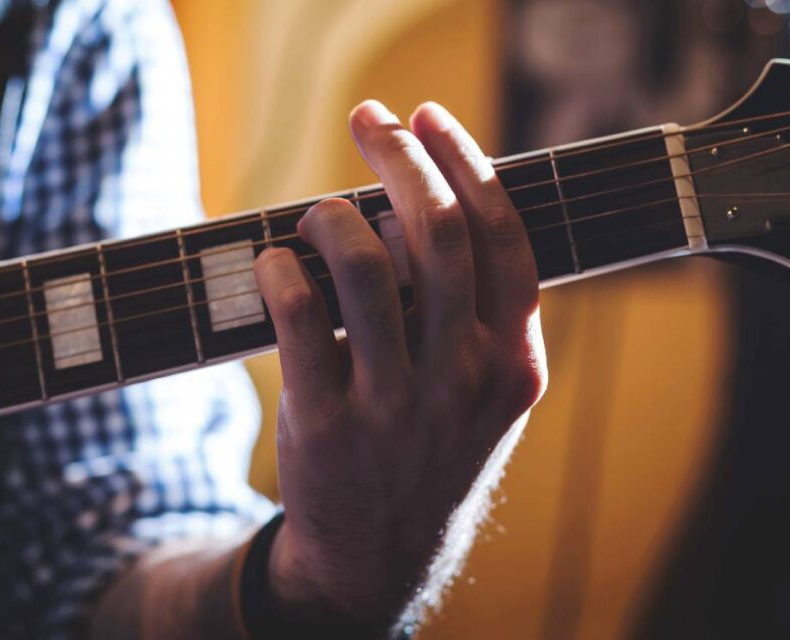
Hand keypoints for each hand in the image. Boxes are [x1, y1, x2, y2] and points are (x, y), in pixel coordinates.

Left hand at [253, 100, 547, 633]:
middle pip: (437, 233)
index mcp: (515, 361)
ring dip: (335, 214)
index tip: (428, 116)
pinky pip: (301, 317)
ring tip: (320, 209)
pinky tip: (275, 260)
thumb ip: (479, 312)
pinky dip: (282, 271)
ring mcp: (396, 405)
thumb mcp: (483, 393)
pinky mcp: (328, 424)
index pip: (503, 236)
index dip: (466, 161)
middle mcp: (463, 378)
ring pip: (369, 267)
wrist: (381, 552)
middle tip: (369, 120)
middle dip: (400, 157)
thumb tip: (432, 199)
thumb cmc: (431, 448)